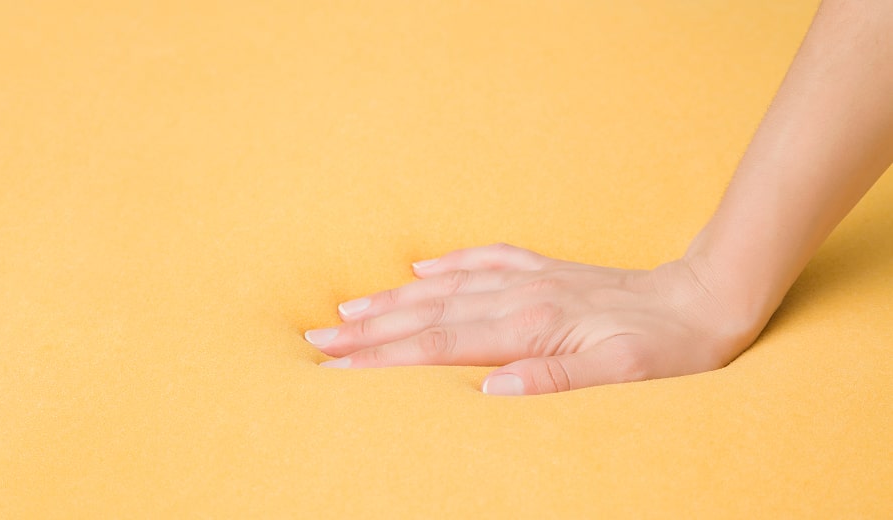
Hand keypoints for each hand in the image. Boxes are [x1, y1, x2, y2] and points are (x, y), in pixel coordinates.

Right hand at [305, 243, 763, 394]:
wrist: (703, 299)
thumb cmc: (665, 347)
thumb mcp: (621, 378)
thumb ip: (554, 382)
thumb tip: (490, 390)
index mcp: (530, 329)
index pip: (440, 347)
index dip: (384, 359)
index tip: (337, 368)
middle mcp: (519, 298)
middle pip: (428, 315)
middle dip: (369, 328)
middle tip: (317, 338)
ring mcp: (529, 279)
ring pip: (446, 288)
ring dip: (394, 299)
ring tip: (347, 306)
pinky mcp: (544, 270)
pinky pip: (484, 261)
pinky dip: (447, 265)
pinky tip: (422, 268)